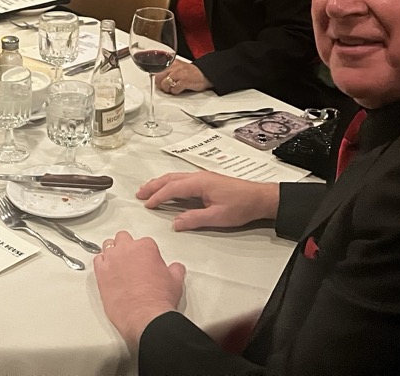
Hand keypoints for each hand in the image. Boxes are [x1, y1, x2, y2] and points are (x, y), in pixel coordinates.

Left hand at [94, 232, 185, 345]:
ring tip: (117, 265)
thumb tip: (176, 268)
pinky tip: (107, 272)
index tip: (146, 262)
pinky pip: (98, 261)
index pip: (144, 242)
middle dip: (126, 247)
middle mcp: (127, 249)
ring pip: (108, 246)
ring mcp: (112, 260)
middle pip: (123, 238)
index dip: (145, 253)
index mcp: (145, 247)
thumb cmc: (159, 299)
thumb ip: (174, 269)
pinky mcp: (101, 273)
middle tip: (131, 260)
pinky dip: (102, 264)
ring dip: (113, 253)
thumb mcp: (175, 281)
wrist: (145, 316)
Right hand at [138, 171, 279, 229]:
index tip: (147, 204)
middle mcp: (198, 176)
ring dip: (161, 183)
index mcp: (199, 182)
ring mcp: (203, 177)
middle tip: (139, 193)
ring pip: (176, 177)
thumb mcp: (217, 217)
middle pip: (170, 178)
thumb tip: (175, 223)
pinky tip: (169, 189)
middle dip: (153, 186)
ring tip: (148, 190)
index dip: (158, 196)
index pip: (172, 188)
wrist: (259, 199)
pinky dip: (171, 183)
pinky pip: (182, 179)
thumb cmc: (241, 206)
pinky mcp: (207, 181)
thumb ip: (194, 219)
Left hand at [155, 63, 209, 94]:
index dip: (157, 78)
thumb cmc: (190, 72)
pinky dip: (175, 92)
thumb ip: (167, 71)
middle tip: (166, 87)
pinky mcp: (184, 81)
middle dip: (161, 84)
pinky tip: (179, 89)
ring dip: (168, 89)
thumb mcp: (177, 67)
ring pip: (165, 84)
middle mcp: (174, 66)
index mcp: (171, 62)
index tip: (159, 82)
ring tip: (173, 88)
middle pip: (158, 77)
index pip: (157, 70)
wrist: (204, 74)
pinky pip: (174, 89)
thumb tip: (157, 78)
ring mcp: (179, 74)